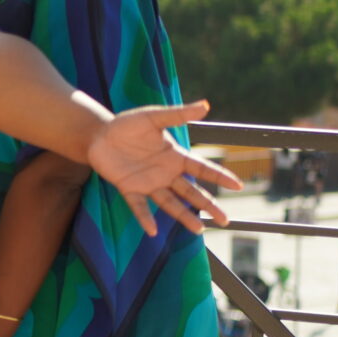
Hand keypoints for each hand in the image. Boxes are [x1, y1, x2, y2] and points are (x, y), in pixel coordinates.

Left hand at [87, 100, 238, 231]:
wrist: (98, 135)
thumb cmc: (127, 125)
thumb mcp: (152, 117)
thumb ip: (177, 114)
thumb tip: (205, 105)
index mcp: (174, 157)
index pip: (202, 168)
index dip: (219, 176)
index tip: (239, 185)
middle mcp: (165, 173)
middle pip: (191, 192)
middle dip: (208, 205)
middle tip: (225, 220)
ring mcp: (148, 183)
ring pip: (170, 202)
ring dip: (183, 216)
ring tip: (199, 229)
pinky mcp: (129, 188)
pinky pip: (138, 206)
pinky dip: (145, 218)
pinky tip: (153, 231)